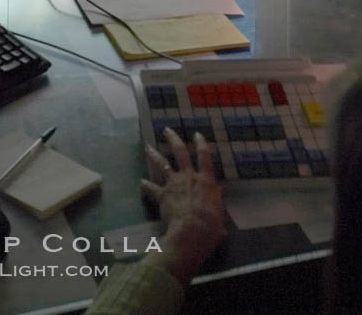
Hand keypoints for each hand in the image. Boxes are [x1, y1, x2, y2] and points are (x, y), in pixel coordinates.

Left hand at [141, 128, 225, 285]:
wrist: (190, 232)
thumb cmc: (210, 224)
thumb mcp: (220, 211)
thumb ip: (217, 198)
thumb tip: (220, 190)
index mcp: (205, 179)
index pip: (204, 156)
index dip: (201, 144)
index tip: (196, 134)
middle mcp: (188, 176)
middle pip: (180, 152)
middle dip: (173, 139)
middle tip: (166, 130)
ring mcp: (174, 184)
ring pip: (162, 164)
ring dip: (154, 154)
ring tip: (147, 147)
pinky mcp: (162, 195)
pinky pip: (152, 188)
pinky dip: (146, 185)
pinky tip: (141, 182)